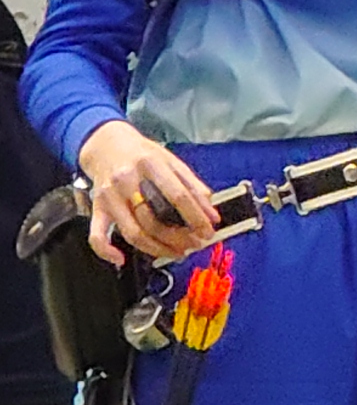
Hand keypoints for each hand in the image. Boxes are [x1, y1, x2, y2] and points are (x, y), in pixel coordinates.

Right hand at [77, 122, 218, 263]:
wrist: (105, 145)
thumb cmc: (142, 155)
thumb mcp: (171, 161)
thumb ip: (193, 186)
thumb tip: (212, 213)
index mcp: (150, 165)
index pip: (178, 196)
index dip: (196, 218)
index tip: (208, 231)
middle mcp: (127, 181)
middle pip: (154, 219)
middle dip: (178, 237)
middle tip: (194, 244)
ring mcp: (109, 197)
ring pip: (133, 232)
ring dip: (157, 248)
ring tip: (176, 252)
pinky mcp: (96, 208)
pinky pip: (96, 235)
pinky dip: (107, 251)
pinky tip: (121, 259)